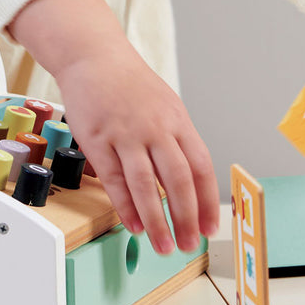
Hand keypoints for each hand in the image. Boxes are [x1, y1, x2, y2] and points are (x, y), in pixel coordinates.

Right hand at [8, 0, 218, 253]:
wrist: (94, 58)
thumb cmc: (131, 85)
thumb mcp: (166, 107)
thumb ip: (177, 142)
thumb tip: (189, 185)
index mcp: (178, 121)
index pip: (201, 168)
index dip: (207, 201)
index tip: (210, 226)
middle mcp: (156, 129)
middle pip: (177, 180)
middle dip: (186, 218)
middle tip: (188, 244)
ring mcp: (126, 134)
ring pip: (146, 186)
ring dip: (156, 221)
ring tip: (162, 246)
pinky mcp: (98, 139)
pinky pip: (114, 180)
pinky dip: (126, 206)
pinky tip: (134, 225)